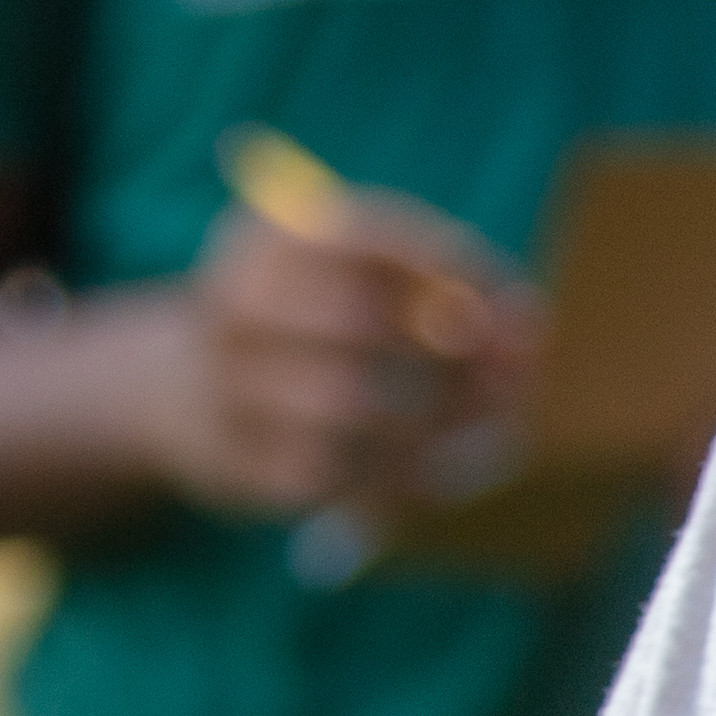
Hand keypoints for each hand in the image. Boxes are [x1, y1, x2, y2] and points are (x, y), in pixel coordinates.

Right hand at [152, 191, 535, 525]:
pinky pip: (333, 475)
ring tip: (477, 432)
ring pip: (347, 405)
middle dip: (452, 356)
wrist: (186, 396)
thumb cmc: (311, 322)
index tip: (513, 308)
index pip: (371, 236)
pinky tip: (425, 473)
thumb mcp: (361, 280)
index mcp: (268, 237)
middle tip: (511, 381)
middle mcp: (234, 304)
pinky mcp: (234, 464)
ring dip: (431, 423)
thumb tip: (528, 324)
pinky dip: (391, 478)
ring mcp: (225, 387)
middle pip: (359, 321)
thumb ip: (444, 287)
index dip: (454, 273)